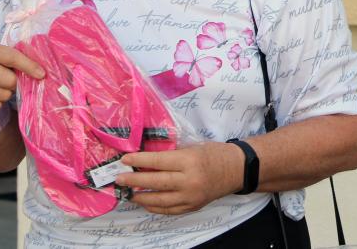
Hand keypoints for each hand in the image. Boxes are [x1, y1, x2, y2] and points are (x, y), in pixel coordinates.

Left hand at [117, 141, 244, 214]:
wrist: (238, 170)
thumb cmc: (216, 153)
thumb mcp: (194, 147)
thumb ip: (173, 155)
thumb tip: (148, 159)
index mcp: (189, 161)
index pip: (158, 161)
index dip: (139, 161)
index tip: (124, 160)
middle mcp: (189, 180)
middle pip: (155, 181)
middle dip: (134, 180)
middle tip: (119, 179)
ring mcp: (191, 196)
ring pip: (159, 200)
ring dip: (141, 197)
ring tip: (129, 193)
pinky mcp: (193, 206)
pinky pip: (168, 210)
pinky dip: (154, 207)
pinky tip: (146, 202)